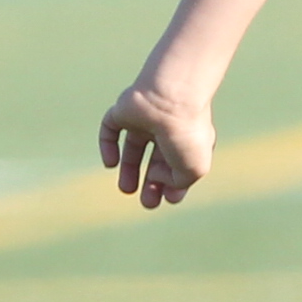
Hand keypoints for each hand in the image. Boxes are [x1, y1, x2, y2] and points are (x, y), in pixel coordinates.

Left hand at [99, 79, 214, 209]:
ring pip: (134, 145)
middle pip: (157, 158)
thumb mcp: (193, 169)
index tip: (170, 198)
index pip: (181, 164)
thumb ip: (176, 183)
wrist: (169, 98)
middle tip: (148, 203)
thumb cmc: (186, 134)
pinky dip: (107, 146)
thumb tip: (154, 178)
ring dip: (129, 168)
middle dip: (153, 181)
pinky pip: (111, 128)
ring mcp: (145, 119)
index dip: (175, 184)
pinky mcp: (124, 111)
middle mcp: (168, 128)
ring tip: (126, 190)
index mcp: (190, 139)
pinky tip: (110, 163)